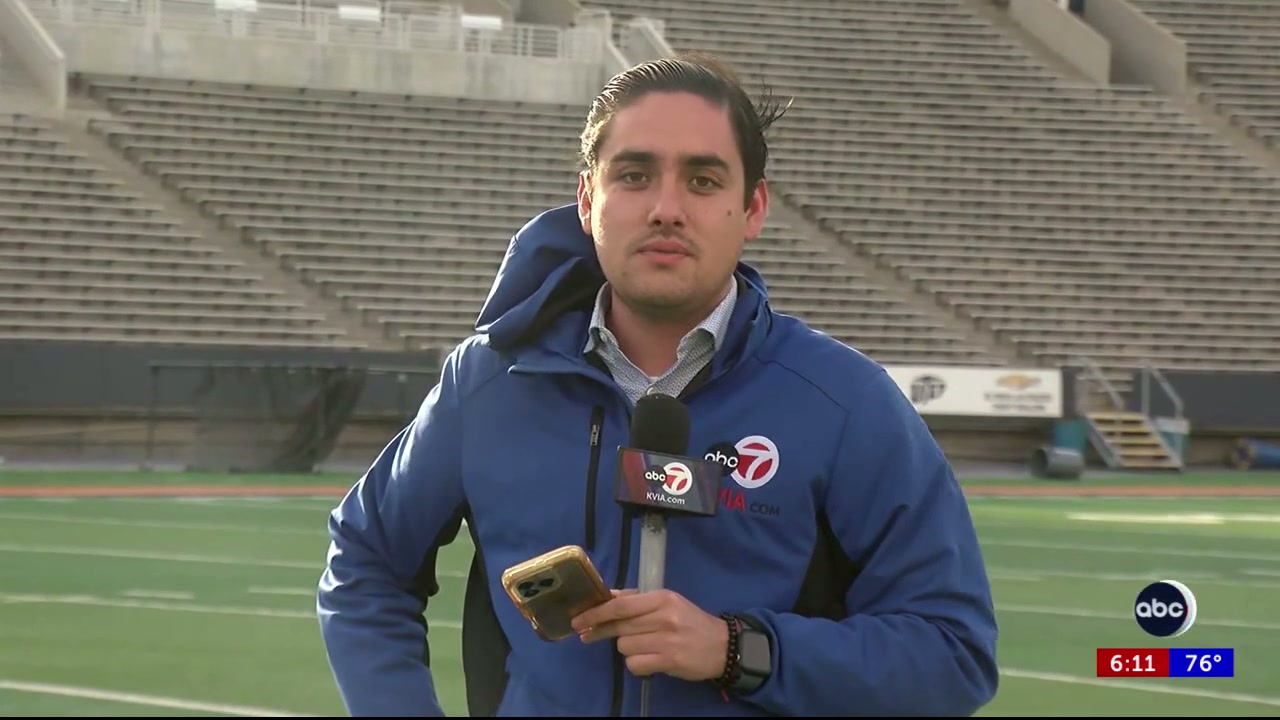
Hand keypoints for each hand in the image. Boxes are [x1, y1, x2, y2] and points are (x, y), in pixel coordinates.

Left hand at [570, 589, 727, 681]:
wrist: (723, 645)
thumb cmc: (690, 621)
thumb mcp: (667, 603)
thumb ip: (637, 600)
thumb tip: (606, 596)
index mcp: (662, 598)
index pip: (621, 605)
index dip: (596, 612)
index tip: (578, 619)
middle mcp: (663, 617)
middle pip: (619, 625)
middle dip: (599, 630)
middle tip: (586, 635)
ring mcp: (666, 640)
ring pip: (624, 646)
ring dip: (626, 648)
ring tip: (642, 646)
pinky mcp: (669, 661)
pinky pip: (635, 664)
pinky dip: (636, 664)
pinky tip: (648, 660)